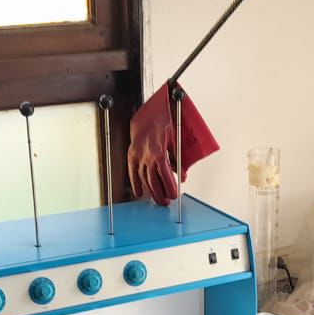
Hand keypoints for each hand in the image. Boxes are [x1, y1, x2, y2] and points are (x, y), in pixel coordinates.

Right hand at [127, 83, 219, 205]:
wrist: (146, 113)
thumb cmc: (163, 123)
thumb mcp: (176, 140)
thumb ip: (178, 160)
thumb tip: (182, 176)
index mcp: (159, 151)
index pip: (165, 175)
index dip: (169, 187)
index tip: (174, 195)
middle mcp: (146, 155)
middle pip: (153, 180)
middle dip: (160, 193)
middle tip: (166, 202)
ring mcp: (137, 156)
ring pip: (143, 179)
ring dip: (151, 191)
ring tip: (157, 199)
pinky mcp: (131, 155)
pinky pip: (132, 172)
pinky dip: (136, 183)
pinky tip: (139, 192)